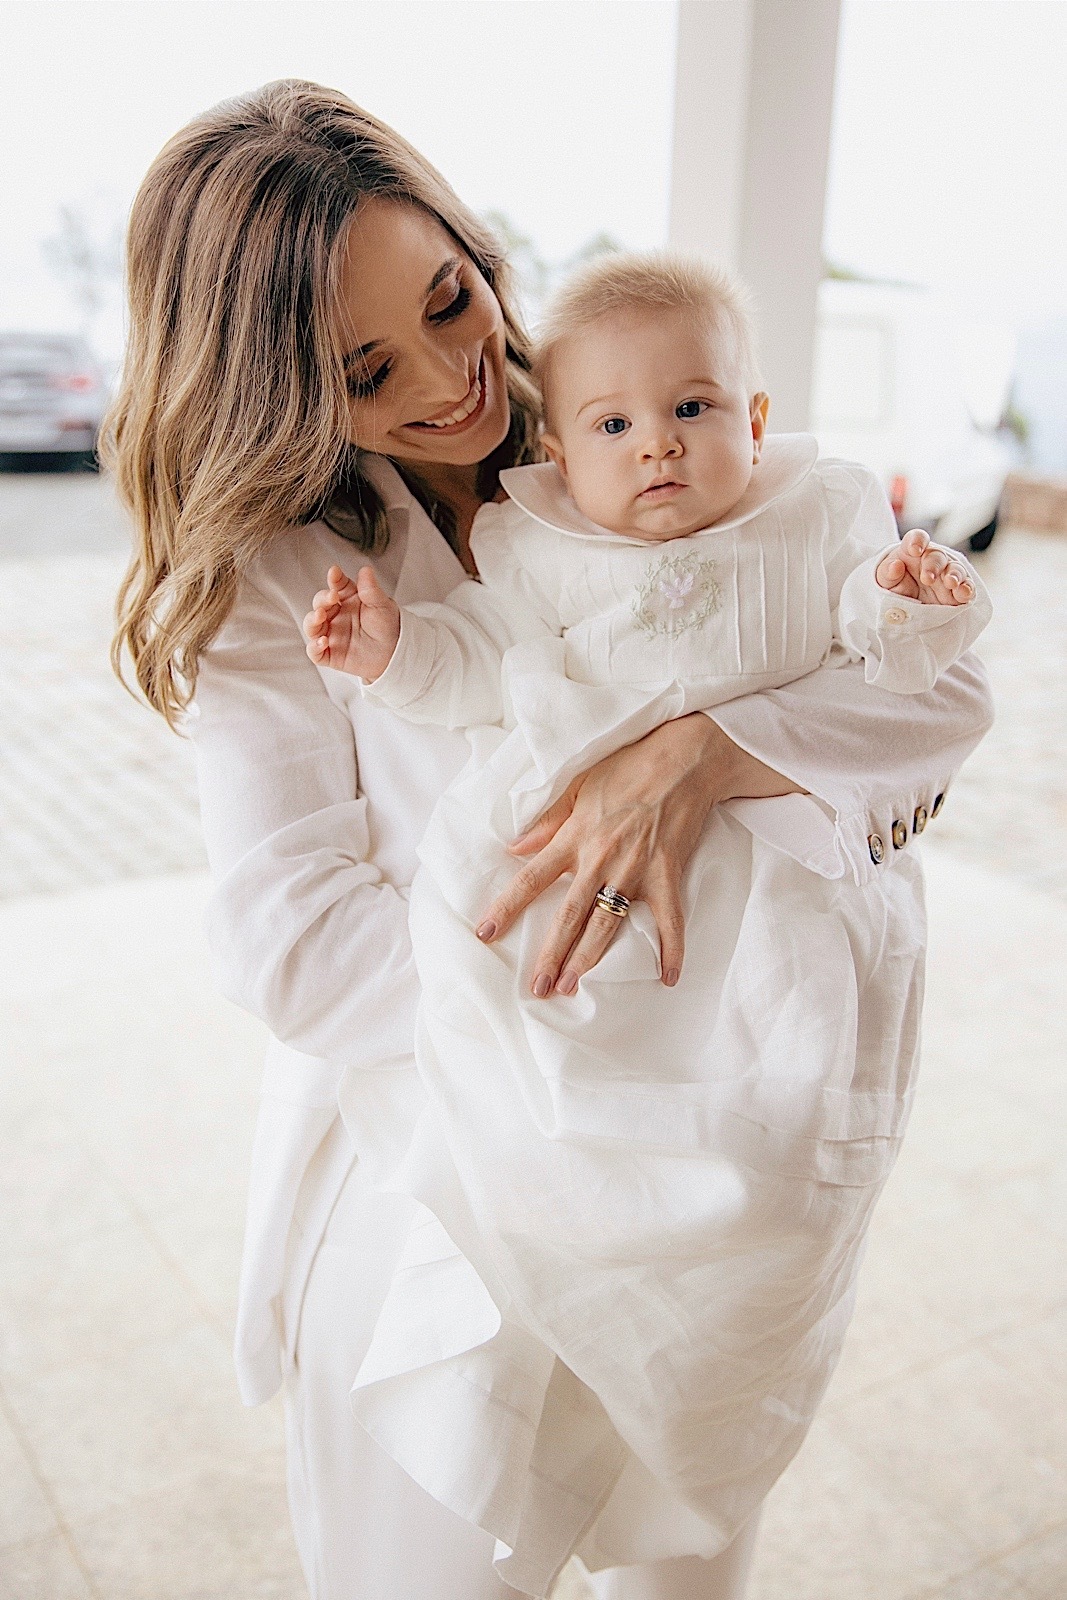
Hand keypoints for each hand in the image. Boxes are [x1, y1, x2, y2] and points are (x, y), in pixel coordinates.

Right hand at [303, 564, 399, 678]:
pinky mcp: (330, 654)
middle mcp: (336, 615)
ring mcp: (331, 634)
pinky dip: (314, 647)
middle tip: (332, 597)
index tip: (334, 572)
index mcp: (348, 600)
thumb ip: (371, 590)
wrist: (395, 654)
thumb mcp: (382, 606)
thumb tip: (366, 570)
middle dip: (322, 600)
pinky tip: (323, 642)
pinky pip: (315, 651)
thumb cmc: (387, 627)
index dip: (334, 579)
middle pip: (320, 603)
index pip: (336, 586)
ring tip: (320, 616)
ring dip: (312, 620)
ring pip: (311, 625)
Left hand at [474, 714, 803, 997]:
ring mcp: (635, 870)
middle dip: (551, 954)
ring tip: (573, 987)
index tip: (485, 933)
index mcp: (575, 837)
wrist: (682, 758)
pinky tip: (668, 978)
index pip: (531, 879)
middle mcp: (600, 859)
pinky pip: (670, 919)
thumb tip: (514, 847)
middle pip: (569, 915)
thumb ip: (548, 822)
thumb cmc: (628, 766)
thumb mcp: (578, 785)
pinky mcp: (667, 874)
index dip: (506, 908)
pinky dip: (671, 949)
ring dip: (590, 958)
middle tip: (537, 987)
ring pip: (608, 924)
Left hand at [876, 529, 974, 606]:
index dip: (917, 541)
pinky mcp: (957, 591)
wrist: (902, 607)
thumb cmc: (893, 586)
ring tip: (951, 583)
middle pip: (937, 555)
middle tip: (928, 579)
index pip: (916, 538)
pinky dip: (967, 589)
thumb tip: (895, 566)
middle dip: (934, 566)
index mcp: (912, 551)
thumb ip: (887, 573)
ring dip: (955, 575)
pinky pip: (966, 587)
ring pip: (955, 569)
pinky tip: (964, 594)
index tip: (914, 550)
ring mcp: (947, 574)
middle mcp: (932, 559)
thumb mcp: (884, 581)